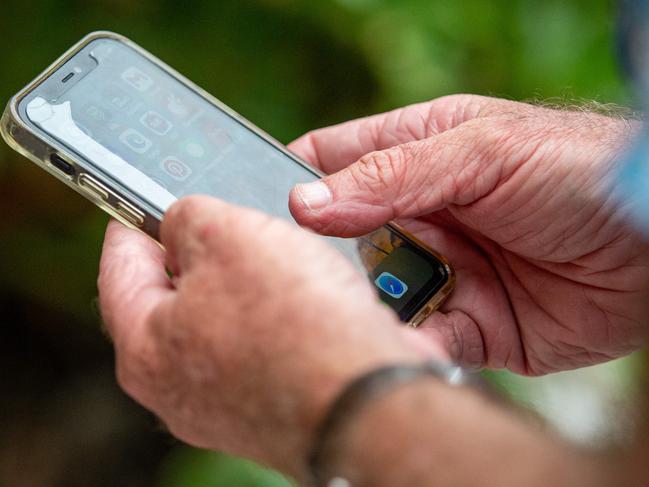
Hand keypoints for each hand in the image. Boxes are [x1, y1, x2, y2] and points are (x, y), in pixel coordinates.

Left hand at [98, 197, 442, 479]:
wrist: (373, 399)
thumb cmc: (297, 324)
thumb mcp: (227, 235)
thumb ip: (186, 217)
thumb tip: (182, 223)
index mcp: (146, 349)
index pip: (119, 270)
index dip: (130, 225)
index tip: (142, 206)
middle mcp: (179, 389)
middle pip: (171, 302)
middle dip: (193, 257)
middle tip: (216, 222)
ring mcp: (228, 406)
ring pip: (222, 325)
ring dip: (241, 288)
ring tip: (273, 257)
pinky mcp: (273, 409)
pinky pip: (260, 348)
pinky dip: (274, 319)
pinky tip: (303, 299)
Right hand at [288, 95, 648, 374]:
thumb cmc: (578, 171)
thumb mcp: (481, 152)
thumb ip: (393, 175)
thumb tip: (305, 200)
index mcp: (415, 155)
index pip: (330, 161)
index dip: (289, 181)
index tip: (251, 211)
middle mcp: (420, 215)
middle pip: (340, 238)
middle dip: (316, 260)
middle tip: (288, 280)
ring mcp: (440, 271)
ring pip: (372, 295)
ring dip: (359, 308)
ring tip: (337, 318)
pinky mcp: (467, 324)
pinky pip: (418, 340)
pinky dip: (404, 347)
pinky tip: (393, 350)